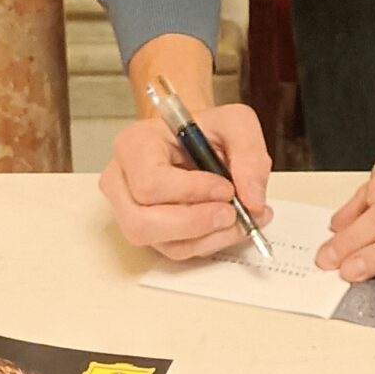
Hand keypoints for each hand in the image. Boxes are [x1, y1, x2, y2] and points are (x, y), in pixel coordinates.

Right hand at [102, 40, 270, 260]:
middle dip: (195, 223)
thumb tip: (253, 199)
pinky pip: (175, 250)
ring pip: (161, 242)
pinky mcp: (149, 232)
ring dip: (207, 237)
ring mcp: (129, 211)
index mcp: (134, 145)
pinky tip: (229, 225)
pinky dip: (208, 243)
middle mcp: (121, 181)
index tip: (227, 188)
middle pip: (143, 223)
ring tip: (239, 218)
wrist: (196, 139)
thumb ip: (249, 153)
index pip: (150, 182)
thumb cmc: (206, 129)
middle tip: (232, 213)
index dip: (191, 192)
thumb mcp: (234, 123)